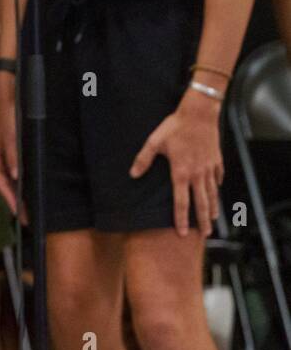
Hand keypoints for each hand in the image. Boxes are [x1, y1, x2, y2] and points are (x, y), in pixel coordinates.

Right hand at [0, 72, 22, 221]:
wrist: (11, 94)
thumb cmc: (7, 114)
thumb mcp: (10, 134)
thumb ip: (13, 154)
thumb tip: (17, 176)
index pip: (1, 185)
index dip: (11, 201)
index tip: (22, 216)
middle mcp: (0, 160)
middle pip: (8, 185)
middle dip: (18, 201)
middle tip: (32, 218)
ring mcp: (8, 156)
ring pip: (15, 179)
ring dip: (24, 192)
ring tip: (37, 206)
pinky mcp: (17, 151)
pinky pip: (22, 170)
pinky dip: (28, 179)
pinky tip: (38, 185)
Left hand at [129, 90, 223, 236]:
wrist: (199, 114)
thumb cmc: (174, 127)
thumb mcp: (154, 142)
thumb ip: (143, 159)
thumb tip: (132, 174)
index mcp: (181, 172)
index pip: (181, 202)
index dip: (181, 219)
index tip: (182, 232)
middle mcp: (197, 174)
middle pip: (201, 203)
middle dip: (203, 220)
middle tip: (205, 235)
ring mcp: (209, 167)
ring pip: (212, 192)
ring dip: (213, 207)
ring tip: (213, 219)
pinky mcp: (216, 159)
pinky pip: (218, 176)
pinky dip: (217, 186)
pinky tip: (217, 190)